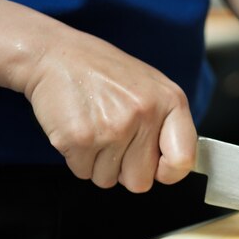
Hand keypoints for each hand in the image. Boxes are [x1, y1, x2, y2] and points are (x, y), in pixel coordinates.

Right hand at [0, 0, 198, 192]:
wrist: (56, 56)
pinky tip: (80, 131)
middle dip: (126, 171)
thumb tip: (175, 166)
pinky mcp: (79, 139)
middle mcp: (145, 115)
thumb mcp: (153, 87)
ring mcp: (112, 128)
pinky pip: (83, 172)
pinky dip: (78, 158)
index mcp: (170, 102)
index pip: (183, 161)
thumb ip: (168, 125)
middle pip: (141, 182)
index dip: (169, 173)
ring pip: (108, 180)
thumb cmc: (106, 73)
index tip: (158, 168)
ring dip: (99, 163)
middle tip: (116, 142)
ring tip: (97, 130)